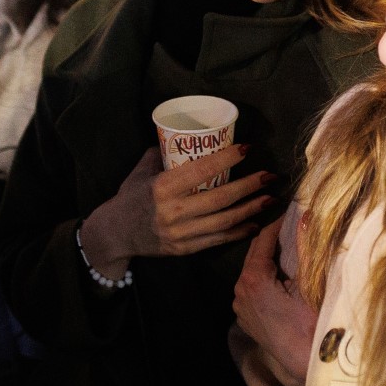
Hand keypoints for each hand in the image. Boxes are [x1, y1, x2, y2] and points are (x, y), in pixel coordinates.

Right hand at [79, 146, 276, 277]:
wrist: (115, 234)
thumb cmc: (131, 196)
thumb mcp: (142, 171)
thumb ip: (165, 155)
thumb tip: (191, 136)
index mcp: (162, 187)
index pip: (201, 170)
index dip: (227, 158)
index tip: (248, 149)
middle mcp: (172, 211)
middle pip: (220, 198)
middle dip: (250, 186)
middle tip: (271, 175)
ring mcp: (180, 234)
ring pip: (224, 222)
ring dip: (251, 209)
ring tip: (271, 198)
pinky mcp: (184, 249)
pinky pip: (218, 240)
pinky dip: (239, 232)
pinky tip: (256, 222)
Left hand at [233, 219, 317, 385]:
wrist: (304, 361)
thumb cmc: (310, 323)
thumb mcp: (309, 282)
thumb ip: (305, 247)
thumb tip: (306, 215)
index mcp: (253, 278)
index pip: (264, 239)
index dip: (279, 224)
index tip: (293, 213)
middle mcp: (239, 290)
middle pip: (255, 254)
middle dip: (273, 240)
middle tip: (292, 229)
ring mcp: (239, 306)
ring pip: (252, 272)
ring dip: (267, 260)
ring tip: (288, 251)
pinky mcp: (244, 318)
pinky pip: (251, 289)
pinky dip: (263, 279)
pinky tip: (280, 278)